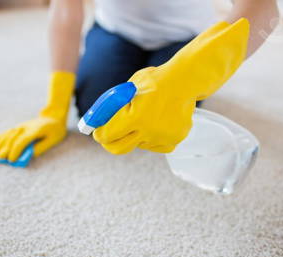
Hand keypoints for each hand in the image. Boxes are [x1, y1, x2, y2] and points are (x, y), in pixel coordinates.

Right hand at [0, 71, 74, 161]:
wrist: (53, 117)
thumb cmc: (55, 131)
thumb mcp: (53, 140)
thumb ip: (40, 148)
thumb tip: (28, 155)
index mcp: (35, 131)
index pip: (22, 141)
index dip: (15, 151)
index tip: (12, 160)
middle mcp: (25, 127)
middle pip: (12, 139)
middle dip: (6, 150)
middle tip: (1, 159)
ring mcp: (21, 126)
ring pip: (7, 135)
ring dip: (1, 145)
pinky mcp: (19, 127)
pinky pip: (7, 132)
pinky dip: (0, 139)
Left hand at [93, 18, 248, 154]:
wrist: (186, 81)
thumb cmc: (154, 81)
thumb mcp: (129, 88)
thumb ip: (114, 106)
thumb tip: (98, 120)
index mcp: (134, 117)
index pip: (107, 135)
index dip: (99, 134)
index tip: (97, 132)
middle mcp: (148, 131)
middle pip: (118, 148)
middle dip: (110, 143)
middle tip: (108, 137)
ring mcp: (161, 138)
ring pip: (137, 144)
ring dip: (135, 135)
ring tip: (145, 116)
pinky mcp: (173, 141)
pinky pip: (154, 145)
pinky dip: (151, 137)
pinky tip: (157, 122)